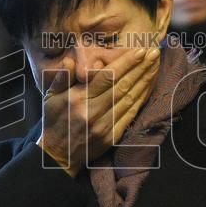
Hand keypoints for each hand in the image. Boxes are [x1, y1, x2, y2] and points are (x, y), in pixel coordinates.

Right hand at [38, 47, 159, 175]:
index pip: (106, 76)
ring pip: (129, 99)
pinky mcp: (111, 136)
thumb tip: (71, 60)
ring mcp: (104, 125)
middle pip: (122, 85)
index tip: (139, 51)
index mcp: (78, 99)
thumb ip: (61, 78)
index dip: (125, 63)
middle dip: (140, 68)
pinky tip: (148, 88)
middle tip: (154, 53)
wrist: (58, 156)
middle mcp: (93, 111)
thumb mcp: (50, 98)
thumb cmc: (54, 122)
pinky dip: (140, 100)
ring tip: (155, 67)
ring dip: (144, 82)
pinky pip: (130, 115)